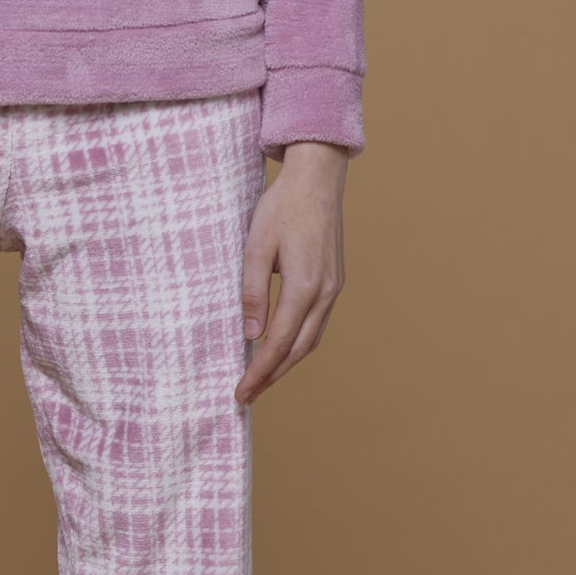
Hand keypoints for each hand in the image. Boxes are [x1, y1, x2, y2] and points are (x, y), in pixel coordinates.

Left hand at [236, 140, 348, 404]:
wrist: (317, 179)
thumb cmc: (282, 207)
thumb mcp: (255, 247)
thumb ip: (252, 292)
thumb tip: (251, 335)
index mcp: (305, 288)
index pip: (278, 344)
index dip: (258, 372)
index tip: (241, 392)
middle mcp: (325, 294)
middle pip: (298, 350)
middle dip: (272, 376)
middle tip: (247, 395)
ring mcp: (334, 289)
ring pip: (311, 340)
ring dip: (287, 363)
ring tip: (262, 378)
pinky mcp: (334, 281)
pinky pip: (317, 324)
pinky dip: (298, 343)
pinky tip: (282, 347)